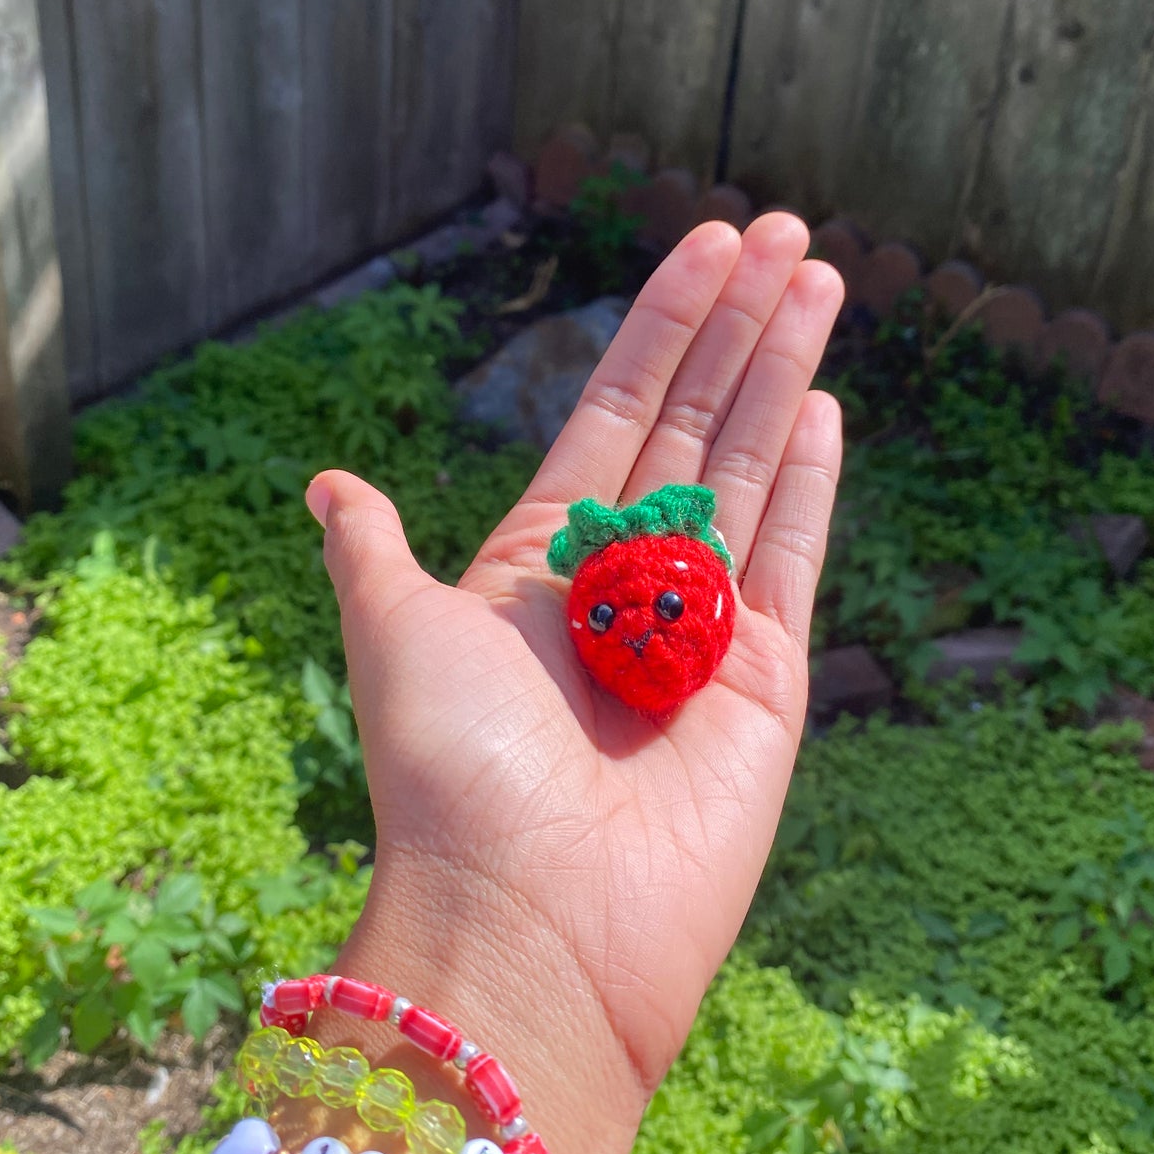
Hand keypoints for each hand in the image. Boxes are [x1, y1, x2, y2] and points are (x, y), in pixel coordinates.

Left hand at [308, 215, 843, 1153]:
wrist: (527, 923)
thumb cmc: (448, 775)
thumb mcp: (391, 635)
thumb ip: (374, 550)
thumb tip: (331, 483)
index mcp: (541, 559)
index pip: (616, 408)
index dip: (659, 323)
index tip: (701, 241)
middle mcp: (626, 582)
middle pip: (697, 419)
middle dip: (738, 322)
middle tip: (783, 230)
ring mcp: (702, 628)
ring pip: (752, 468)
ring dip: (783, 369)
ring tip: (817, 277)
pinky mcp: (767, 685)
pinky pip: (792, 559)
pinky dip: (811, 481)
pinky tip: (822, 402)